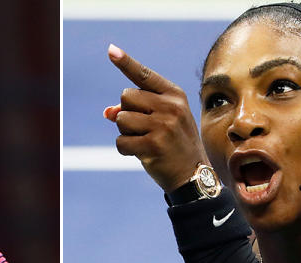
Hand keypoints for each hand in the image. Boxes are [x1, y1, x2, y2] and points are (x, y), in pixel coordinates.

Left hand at [104, 44, 208, 191]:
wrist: (192, 174)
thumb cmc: (173, 144)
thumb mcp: (161, 121)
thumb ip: (137, 111)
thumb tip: (108, 112)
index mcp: (174, 95)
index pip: (144, 75)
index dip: (126, 63)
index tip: (111, 50)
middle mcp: (171, 106)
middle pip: (126, 96)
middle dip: (127, 112)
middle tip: (144, 128)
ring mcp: (163, 125)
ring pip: (121, 119)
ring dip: (125, 132)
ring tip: (144, 141)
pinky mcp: (153, 144)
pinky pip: (121, 141)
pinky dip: (125, 149)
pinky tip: (141, 153)